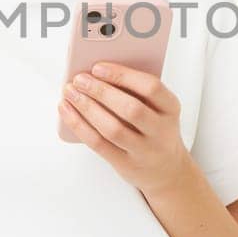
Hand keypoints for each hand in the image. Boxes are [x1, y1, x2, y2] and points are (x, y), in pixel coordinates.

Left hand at [59, 61, 193, 195]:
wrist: (166, 169)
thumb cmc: (155, 129)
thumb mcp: (158, 108)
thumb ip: (136, 91)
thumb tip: (97, 72)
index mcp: (170, 108)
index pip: (151, 88)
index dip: (123, 75)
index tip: (98, 67)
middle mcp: (161, 130)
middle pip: (130, 109)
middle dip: (100, 91)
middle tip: (80, 79)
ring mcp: (144, 150)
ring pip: (112, 129)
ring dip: (87, 108)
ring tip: (71, 93)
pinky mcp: (126, 164)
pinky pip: (98, 144)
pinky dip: (79, 125)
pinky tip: (67, 111)